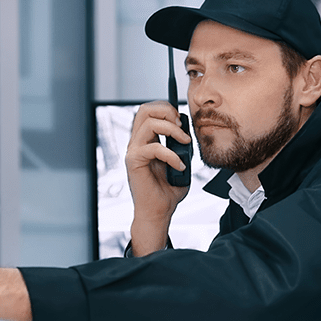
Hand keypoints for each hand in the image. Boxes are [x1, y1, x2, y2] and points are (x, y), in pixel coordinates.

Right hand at [125, 101, 191, 254]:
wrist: (159, 211)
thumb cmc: (168, 189)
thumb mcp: (180, 160)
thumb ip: (180, 145)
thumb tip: (187, 130)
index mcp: (145, 139)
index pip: (149, 110)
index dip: (166, 108)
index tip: (182, 121)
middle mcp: (136, 142)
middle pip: (144, 109)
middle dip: (166, 111)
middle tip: (181, 126)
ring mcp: (133, 151)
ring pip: (148, 123)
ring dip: (172, 130)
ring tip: (185, 143)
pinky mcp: (134, 162)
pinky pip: (154, 147)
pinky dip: (171, 154)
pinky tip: (180, 165)